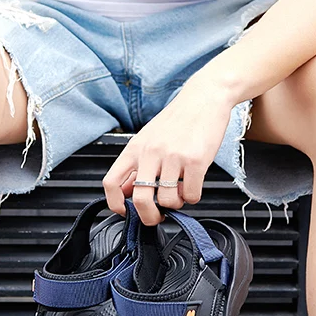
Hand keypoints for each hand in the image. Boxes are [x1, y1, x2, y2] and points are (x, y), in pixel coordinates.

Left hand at [103, 80, 233, 224]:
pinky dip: (192, 197)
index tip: (125, 212)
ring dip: (175, 204)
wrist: (204, 98)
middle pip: (140, 199)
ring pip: (167, 200)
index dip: (115, 204)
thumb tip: (126, 193)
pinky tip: (192, 185)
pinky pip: (191, 195)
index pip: (111, 182)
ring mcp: (173, 156)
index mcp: (135, 149)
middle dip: (149, 216)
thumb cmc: (177, 120)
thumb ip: (136, 166)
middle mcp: (151, 152)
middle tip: (157, 216)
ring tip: (179, 192)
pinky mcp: (196, 160)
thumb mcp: (148, 140)